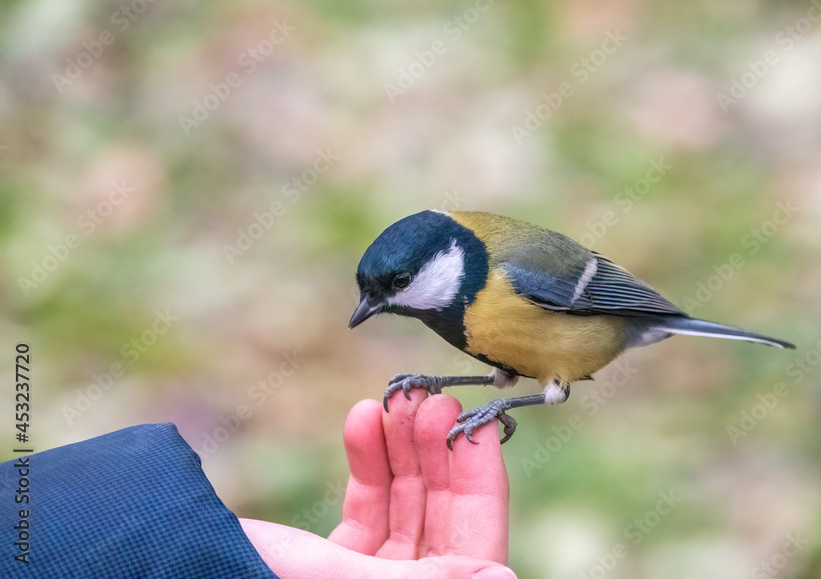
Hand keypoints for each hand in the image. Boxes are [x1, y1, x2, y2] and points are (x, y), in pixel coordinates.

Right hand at [241, 390, 515, 577]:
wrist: (180, 566)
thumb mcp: (345, 578)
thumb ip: (423, 576)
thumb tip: (502, 576)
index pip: (475, 535)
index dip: (478, 476)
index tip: (474, 421)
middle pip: (442, 511)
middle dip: (434, 449)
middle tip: (426, 397)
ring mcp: (375, 574)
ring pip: (406, 502)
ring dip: (401, 446)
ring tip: (393, 398)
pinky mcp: (341, 560)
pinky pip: (369, 505)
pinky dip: (368, 462)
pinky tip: (362, 419)